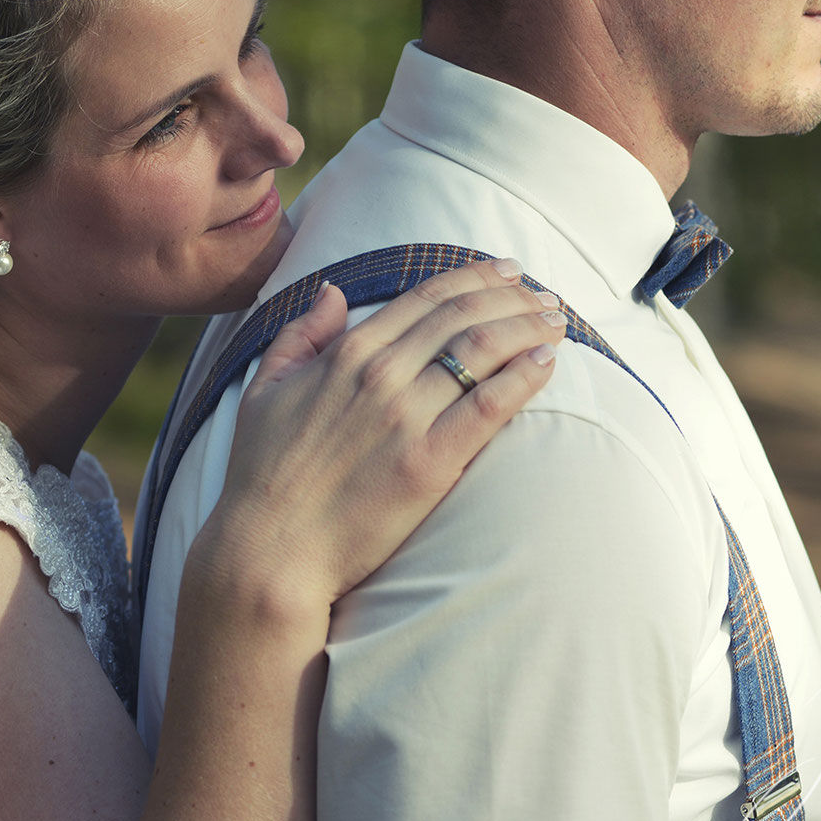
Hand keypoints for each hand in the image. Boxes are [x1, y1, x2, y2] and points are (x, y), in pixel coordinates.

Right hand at [203, 259, 565, 611]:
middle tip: (546, 294)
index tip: (508, 272)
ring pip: (483, 350)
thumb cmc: (263, 474)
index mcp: (347, 352)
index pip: (427, 296)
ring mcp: (406, 417)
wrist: (270, 549)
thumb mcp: (265, 388)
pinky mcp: (429, 463)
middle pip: (464, 315)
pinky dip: (524, 377)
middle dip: (513, 296)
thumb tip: (333, 292)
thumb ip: (302, 335)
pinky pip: (489, 406)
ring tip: (557, 322)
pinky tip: (547, 362)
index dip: (475, 277)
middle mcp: (380, 374)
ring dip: (528, 327)